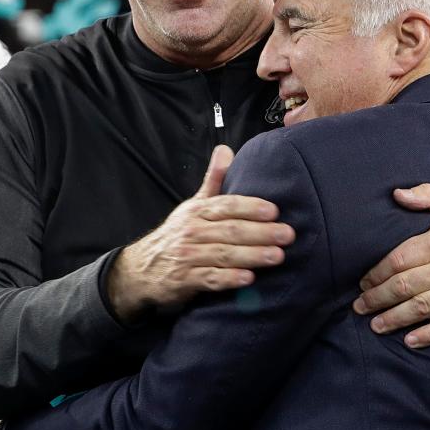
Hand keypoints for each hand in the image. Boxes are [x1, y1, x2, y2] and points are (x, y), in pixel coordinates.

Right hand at [107, 145, 294, 320]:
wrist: (141, 269)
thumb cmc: (177, 234)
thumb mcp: (193, 205)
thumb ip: (213, 180)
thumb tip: (226, 149)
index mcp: (197, 211)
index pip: (226, 205)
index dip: (250, 207)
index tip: (274, 210)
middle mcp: (191, 231)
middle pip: (230, 230)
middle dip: (261, 232)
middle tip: (288, 235)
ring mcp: (187, 257)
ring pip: (223, 254)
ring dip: (252, 255)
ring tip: (277, 256)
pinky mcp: (184, 281)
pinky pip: (209, 279)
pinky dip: (229, 279)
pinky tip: (249, 279)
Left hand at [352, 184, 429, 347]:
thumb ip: (426, 194)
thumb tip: (396, 194)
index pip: (400, 260)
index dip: (378, 273)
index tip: (363, 282)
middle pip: (406, 286)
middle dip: (379, 298)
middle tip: (360, 307)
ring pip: (423, 307)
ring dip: (396, 318)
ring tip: (376, 324)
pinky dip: (429, 334)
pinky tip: (410, 340)